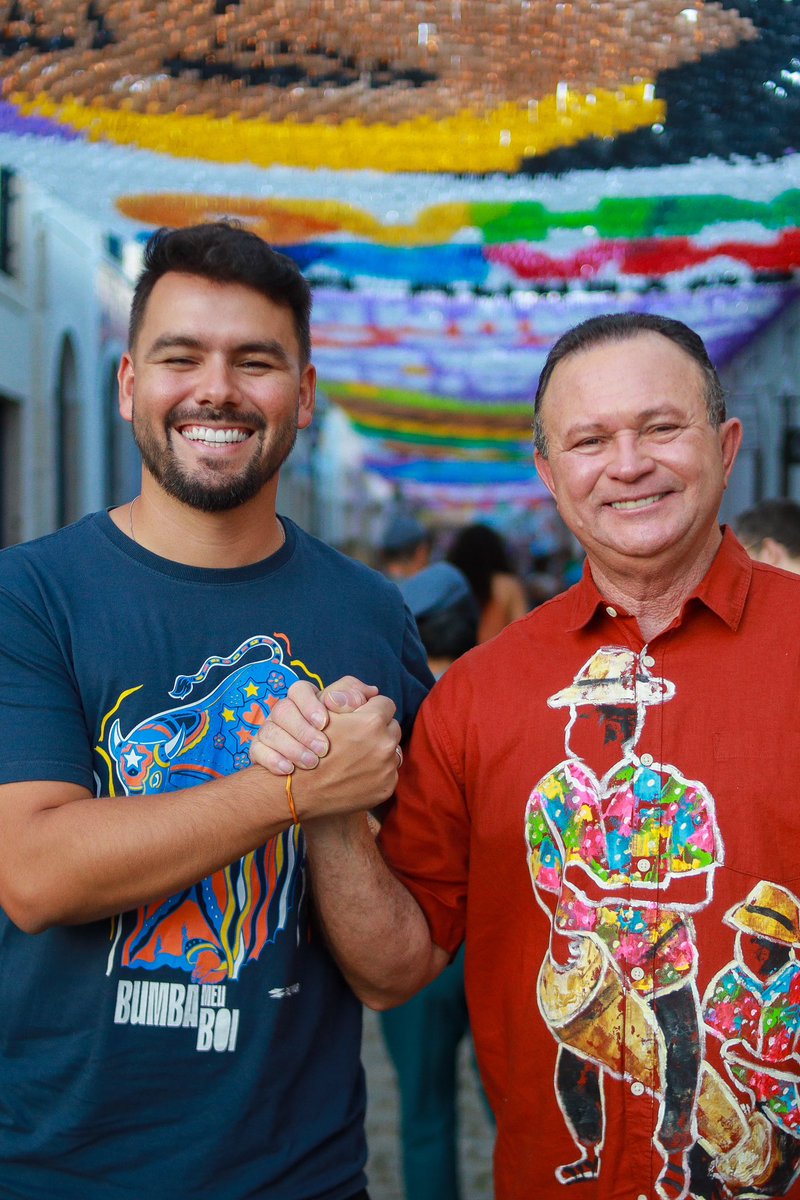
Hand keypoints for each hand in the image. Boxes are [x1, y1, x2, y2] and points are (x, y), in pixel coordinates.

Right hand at [251, 696, 401, 820]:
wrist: (301, 790)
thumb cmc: (308, 745)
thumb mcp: (323, 710)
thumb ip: (348, 694)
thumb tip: (372, 691)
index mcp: (372, 722)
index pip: (385, 704)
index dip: (371, 707)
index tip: (361, 714)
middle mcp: (385, 745)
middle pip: (392, 727)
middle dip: (378, 729)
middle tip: (358, 735)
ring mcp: (388, 769)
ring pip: (392, 750)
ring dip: (379, 749)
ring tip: (357, 754)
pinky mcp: (386, 787)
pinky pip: (389, 771)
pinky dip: (377, 770)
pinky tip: (357, 771)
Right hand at [253, 677, 377, 773]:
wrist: (312, 785)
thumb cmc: (338, 742)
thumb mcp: (349, 715)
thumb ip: (357, 698)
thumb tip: (371, 692)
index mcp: (302, 698)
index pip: (300, 690)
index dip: (313, 706)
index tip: (325, 721)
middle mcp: (282, 711)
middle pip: (282, 711)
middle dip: (304, 732)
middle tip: (323, 748)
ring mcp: (267, 732)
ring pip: (269, 731)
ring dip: (292, 748)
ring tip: (311, 764)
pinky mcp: (258, 750)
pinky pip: (257, 751)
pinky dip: (274, 761)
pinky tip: (288, 771)